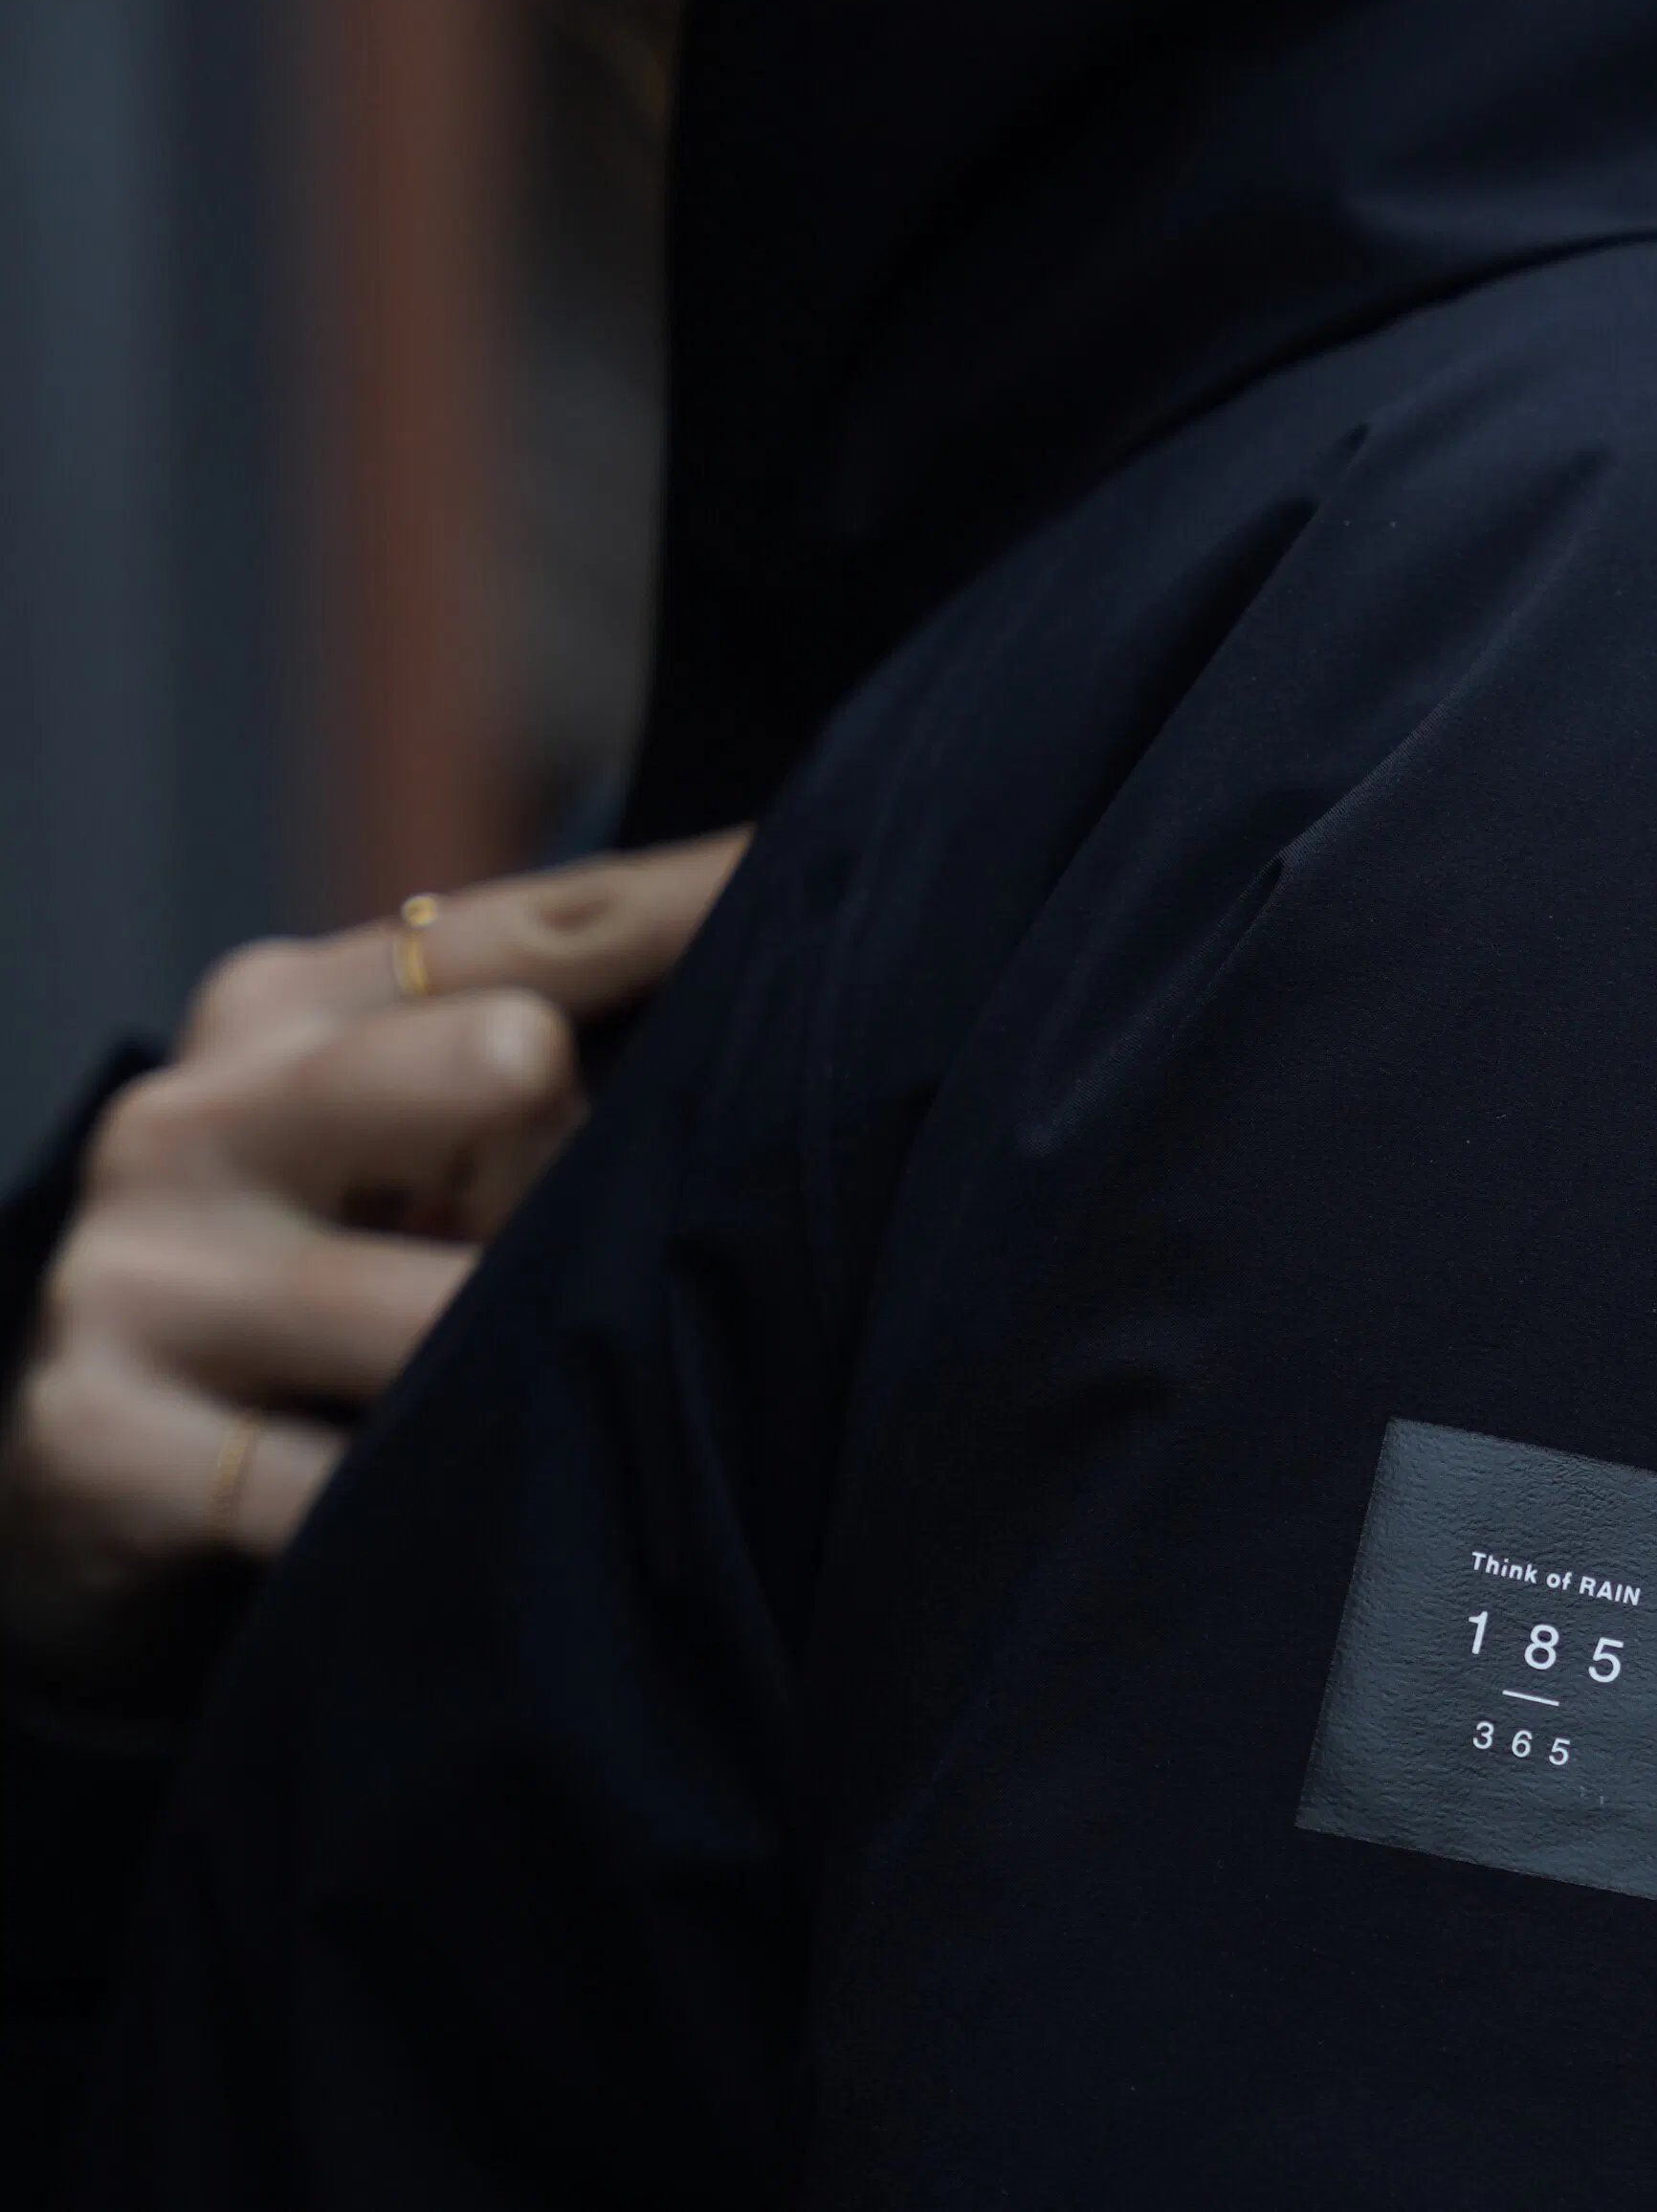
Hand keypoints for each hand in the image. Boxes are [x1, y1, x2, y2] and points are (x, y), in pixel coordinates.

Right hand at [0, 831, 748, 1714]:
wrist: (62, 1498)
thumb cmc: (304, 1294)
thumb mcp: (396, 1146)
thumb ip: (542, 1051)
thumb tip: (805, 958)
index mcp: (286, 1009)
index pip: (553, 925)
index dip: (715, 905)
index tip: (841, 880)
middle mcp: (199, 1114)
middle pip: (507, 1062)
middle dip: (575, 1173)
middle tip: (551, 1268)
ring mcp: (140, 1275)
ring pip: (454, 1303)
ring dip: (524, 1369)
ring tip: (509, 1404)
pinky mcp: (102, 1440)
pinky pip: (355, 1483)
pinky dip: (431, 1508)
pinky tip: (441, 1512)